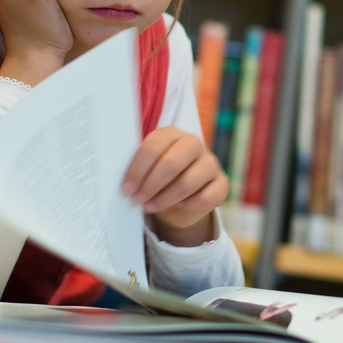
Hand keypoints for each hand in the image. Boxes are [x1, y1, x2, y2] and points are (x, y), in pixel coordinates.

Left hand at [121, 127, 228, 246]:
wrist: (180, 200)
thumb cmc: (158, 180)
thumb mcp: (146, 170)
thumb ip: (137, 168)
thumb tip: (121, 178)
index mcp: (172, 134)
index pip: (154, 146)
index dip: (138, 169)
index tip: (126, 188)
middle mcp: (194, 144)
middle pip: (172, 162)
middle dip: (151, 184)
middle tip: (137, 199)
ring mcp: (210, 163)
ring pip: (189, 181)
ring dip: (166, 198)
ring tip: (150, 207)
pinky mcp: (221, 182)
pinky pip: (208, 196)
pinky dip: (189, 205)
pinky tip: (178, 207)